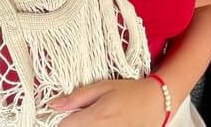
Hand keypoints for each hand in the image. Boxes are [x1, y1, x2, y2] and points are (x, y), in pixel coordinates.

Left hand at [50, 78, 165, 126]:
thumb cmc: (131, 92)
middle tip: (87, 116)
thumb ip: (77, 97)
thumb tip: (53, 104)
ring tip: (99, 119)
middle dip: (77, 124)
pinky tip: (107, 123)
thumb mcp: (103, 87)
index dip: (65, 119)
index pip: (63, 126)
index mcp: (96, 117)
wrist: (157, 103)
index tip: (72, 113)